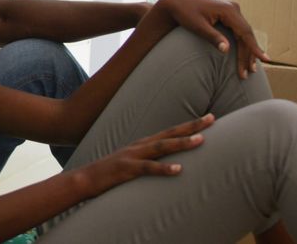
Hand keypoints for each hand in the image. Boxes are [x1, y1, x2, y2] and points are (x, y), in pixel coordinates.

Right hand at [74, 114, 214, 197]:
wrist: (85, 179)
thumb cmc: (111, 174)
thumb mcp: (133, 163)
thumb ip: (149, 160)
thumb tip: (169, 162)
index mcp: (143, 144)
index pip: (170, 131)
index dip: (190, 125)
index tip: (210, 118)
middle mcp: (140, 146)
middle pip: (170, 133)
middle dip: (192, 126)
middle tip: (212, 119)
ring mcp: (133, 156)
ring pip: (162, 147)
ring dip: (181, 143)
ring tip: (200, 140)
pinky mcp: (126, 169)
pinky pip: (148, 168)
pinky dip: (164, 168)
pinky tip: (178, 169)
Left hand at [154, 0, 269, 78]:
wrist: (176, 2)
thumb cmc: (184, 14)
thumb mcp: (198, 26)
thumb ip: (212, 37)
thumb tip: (226, 51)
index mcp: (228, 10)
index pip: (245, 32)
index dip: (255, 48)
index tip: (265, 60)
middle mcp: (233, 8)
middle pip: (246, 34)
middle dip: (248, 54)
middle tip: (249, 73)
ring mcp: (232, 10)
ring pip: (243, 33)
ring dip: (246, 50)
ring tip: (249, 69)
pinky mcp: (228, 13)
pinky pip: (238, 30)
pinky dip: (241, 43)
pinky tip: (244, 55)